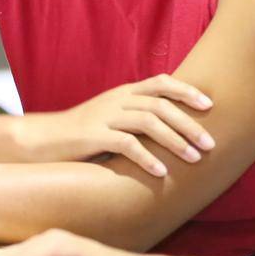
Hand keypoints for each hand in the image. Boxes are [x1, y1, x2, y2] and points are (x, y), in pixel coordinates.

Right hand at [13, 74, 213, 177]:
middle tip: (210, 144)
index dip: (187, 91)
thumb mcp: (113, 116)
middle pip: (161, 105)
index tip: (210, 105)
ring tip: (194, 159)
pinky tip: (162, 173)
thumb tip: (176, 127)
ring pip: (148, 122)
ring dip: (175, 141)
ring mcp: (105, 116)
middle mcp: (117, 100)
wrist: (44, 139)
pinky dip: (147, 158)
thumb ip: (139, 116)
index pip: (161, 82)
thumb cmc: (84, 133)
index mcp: (124, 92)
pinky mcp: (93, 136)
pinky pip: (126, 144)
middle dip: (190, 124)